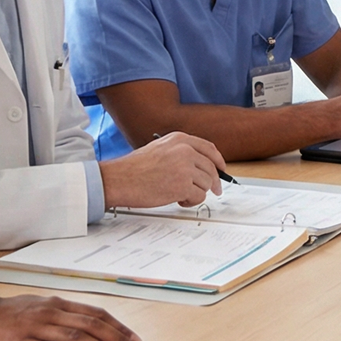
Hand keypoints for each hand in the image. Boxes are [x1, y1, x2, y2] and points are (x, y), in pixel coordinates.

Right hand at [0, 291, 143, 340]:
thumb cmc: (7, 314)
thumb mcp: (39, 307)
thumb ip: (62, 315)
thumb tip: (88, 325)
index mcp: (58, 304)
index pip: (97, 314)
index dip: (119, 327)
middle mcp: (52, 313)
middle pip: (93, 324)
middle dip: (119, 338)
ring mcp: (37, 327)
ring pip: (76, 336)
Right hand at [100, 132, 226, 209]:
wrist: (119, 179)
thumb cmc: (133, 168)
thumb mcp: (159, 149)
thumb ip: (181, 152)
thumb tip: (201, 166)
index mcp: (179, 139)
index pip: (209, 148)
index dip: (218, 160)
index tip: (222, 170)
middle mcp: (185, 151)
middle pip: (211, 168)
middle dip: (212, 182)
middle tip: (213, 191)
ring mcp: (185, 168)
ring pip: (206, 184)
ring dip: (196, 192)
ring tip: (179, 194)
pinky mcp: (183, 185)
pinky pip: (199, 196)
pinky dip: (190, 201)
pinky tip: (178, 200)